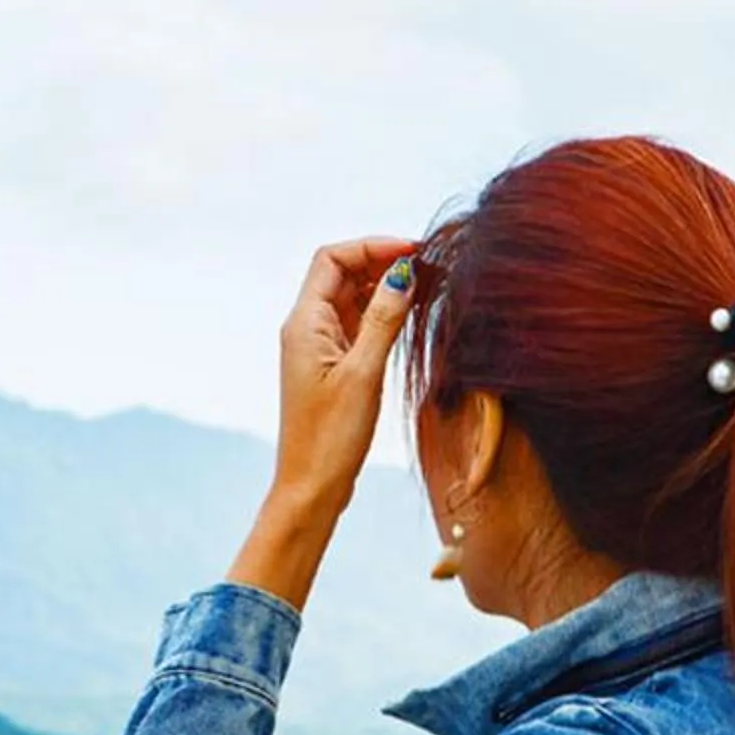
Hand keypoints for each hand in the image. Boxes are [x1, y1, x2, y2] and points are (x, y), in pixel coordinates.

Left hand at [226, 238, 417, 611]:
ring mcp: (319, 347)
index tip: (415, 252)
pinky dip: (384, 313)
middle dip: (382, 261)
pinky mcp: (333, 366)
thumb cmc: (332, 437)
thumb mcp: (364, 374)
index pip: (332, 259)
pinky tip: (412, 314)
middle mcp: (307, 329)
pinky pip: (358, 324)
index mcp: (304, 323)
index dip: (372, 247)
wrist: (311, 486)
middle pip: (342, 273)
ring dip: (385, 286)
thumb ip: (384, 320)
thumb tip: (403, 273)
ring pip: (353, 298)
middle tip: (430, 266)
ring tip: (429, 284)